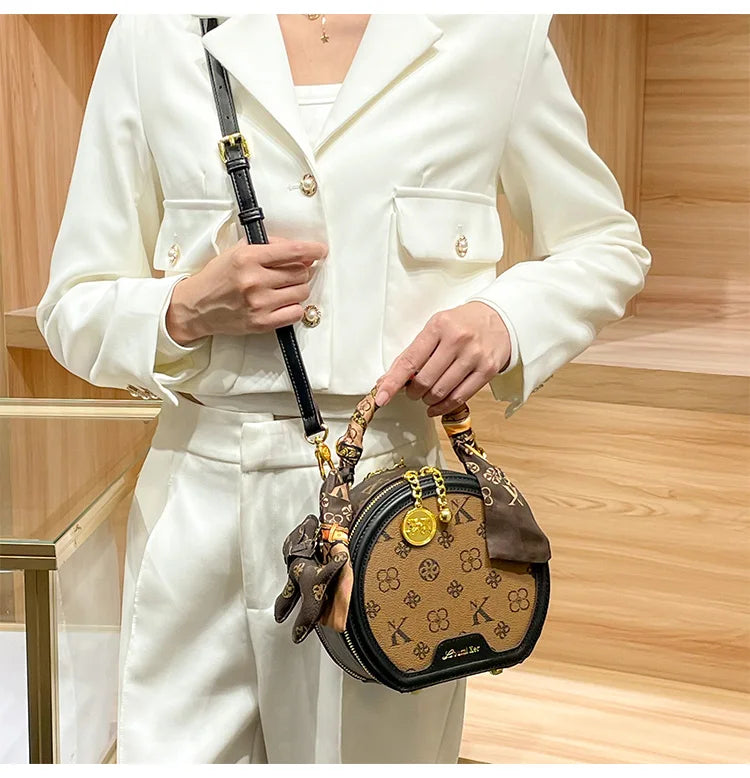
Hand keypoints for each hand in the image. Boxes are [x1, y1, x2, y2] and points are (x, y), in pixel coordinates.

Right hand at [165, 235, 328, 344]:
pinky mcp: (262, 323)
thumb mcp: (237, 251)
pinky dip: (294, 307)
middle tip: (292, 272)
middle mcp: (254, 280)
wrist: (196, 306)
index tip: (321, 250)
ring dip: (298, 289)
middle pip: (301, 273)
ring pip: (301, 292)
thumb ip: (268, 246)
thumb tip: (298, 250)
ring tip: (283, 288)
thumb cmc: (217, 277)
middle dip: (301, 271)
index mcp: (248, 258)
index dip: (312, 250)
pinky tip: (283, 303)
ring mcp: (259, 303)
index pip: (292, 251)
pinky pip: (295, 313)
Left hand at [374, 301, 511, 416]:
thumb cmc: (462, 324)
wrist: (500, 318)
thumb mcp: (436, 328)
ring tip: (426, 396)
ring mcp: (474, 356)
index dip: (393, 382)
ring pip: (441, 391)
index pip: (410, 360)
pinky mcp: (487, 370)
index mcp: (438, 326)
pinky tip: (435, 407)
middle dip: (413, 392)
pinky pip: (460, 397)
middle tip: (413, 391)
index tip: (381, 397)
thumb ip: (413, 353)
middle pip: (425, 380)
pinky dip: (443, 407)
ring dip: (427, 400)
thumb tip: (387, 380)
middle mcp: (457, 340)